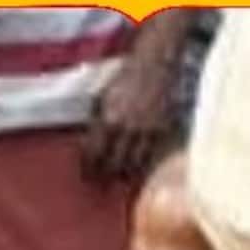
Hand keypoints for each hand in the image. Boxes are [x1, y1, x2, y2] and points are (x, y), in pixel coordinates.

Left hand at [81, 56, 174, 182]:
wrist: (154, 66)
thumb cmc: (124, 80)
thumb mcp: (101, 99)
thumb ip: (95, 122)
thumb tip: (88, 144)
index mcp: (107, 119)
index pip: (94, 153)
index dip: (89, 167)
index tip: (86, 174)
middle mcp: (126, 128)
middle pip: (114, 163)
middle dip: (105, 175)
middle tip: (100, 183)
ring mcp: (146, 130)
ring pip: (134, 163)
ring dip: (125, 174)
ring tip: (118, 179)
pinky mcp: (162, 129)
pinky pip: (152, 154)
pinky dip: (143, 164)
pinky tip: (137, 168)